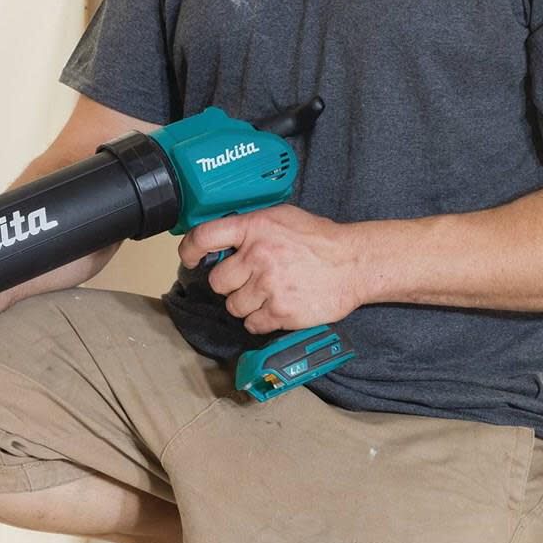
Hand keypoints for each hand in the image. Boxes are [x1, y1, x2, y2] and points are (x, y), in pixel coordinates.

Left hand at [177, 205, 364, 333]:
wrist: (354, 263)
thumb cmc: (319, 239)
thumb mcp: (280, 218)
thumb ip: (250, 227)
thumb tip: (222, 241)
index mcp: (255, 228)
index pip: (205, 236)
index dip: (189, 249)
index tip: (188, 258)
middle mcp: (258, 255)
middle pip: (218, 281)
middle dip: (230, 284)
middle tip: (249, 280)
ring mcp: (269, 285)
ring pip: (233, 306)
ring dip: (246, 304)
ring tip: (268, 293)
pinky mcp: (281, 312)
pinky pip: (252, 324)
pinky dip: (261, 320)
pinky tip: (276, 307)